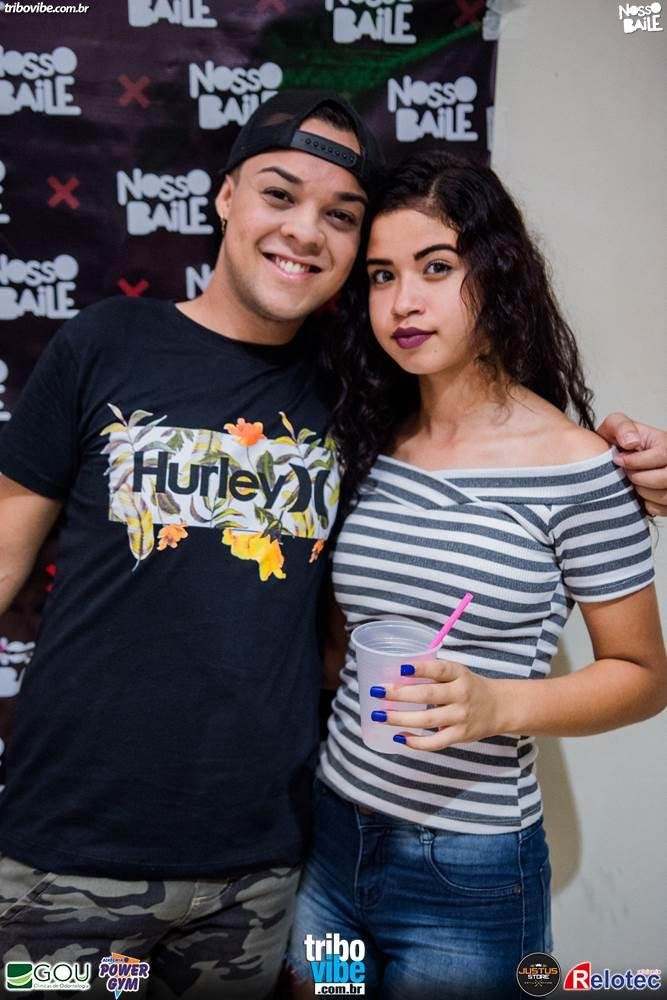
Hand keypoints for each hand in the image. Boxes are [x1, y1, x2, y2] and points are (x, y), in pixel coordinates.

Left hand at [370, 659, 503, 751]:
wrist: (498, 707)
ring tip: (380, 716)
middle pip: (428, 694)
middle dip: (400, 694)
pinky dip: (416, 742)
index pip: (439, 669)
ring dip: (401, 718)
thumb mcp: (456, 673)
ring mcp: (460, 716)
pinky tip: (399, 737)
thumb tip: (394, 676)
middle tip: (378, 692)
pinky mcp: (459, 735)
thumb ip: (432, 674)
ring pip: (427, 720)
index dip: (420, 668)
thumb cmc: (468, 687)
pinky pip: (435, 742)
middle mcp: (461, 694)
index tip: (401, 668)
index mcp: (459, 674)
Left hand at [596, 413, 666, 516]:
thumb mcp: (614, 426)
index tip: (619, 460)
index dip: (637, 461)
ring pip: (666, 496)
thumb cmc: (616, 444)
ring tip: (631, 483)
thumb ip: (621, 427)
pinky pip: (663, 509)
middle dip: (640, 478)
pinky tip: (639, 494)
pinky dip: (648, 505)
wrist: (611, 461)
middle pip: (666, 477)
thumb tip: (632, 442)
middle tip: (626, 474)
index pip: (663, 454)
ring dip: (643, 492)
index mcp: (665, 443)